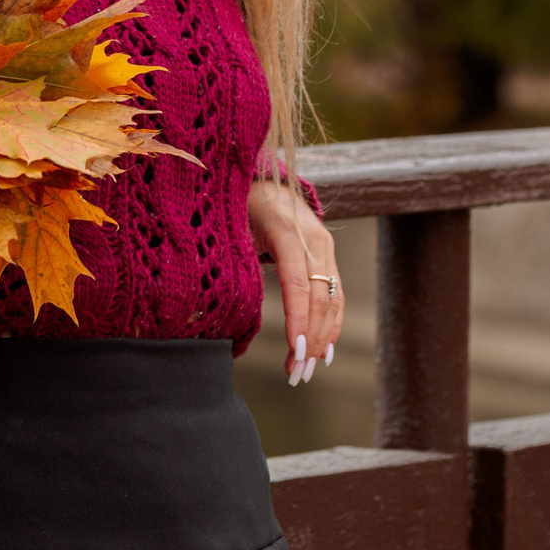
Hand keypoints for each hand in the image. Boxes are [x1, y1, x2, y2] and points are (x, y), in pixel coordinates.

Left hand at [248, 178, 342, 385]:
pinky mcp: (327, 253)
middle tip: (295, 372)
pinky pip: (335, 293)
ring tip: (304, 370)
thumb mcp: (228, 224)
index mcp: (285, 227)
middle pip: (319, 295)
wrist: (262, 176)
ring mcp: (324, 245)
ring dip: (322, 338)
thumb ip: (230, 259)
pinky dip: (331, 324)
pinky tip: (322, 351)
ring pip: (332, 298)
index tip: (295, 350)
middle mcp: (312, 236)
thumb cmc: (236, 203)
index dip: (299, 318)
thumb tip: (214, 308)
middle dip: (310, 338)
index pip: (298, 280)